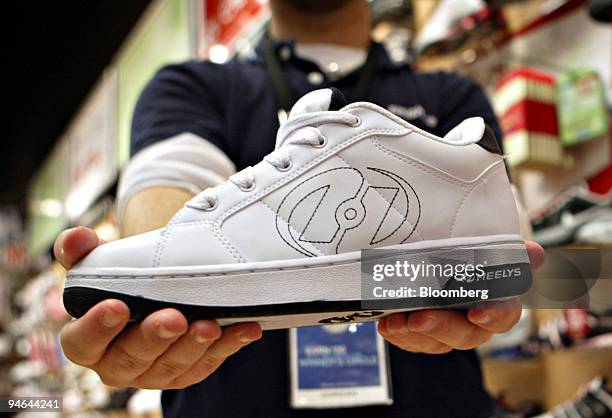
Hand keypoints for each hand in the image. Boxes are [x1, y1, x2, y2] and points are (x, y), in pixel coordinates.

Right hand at [55, 227, 261, 388]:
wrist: (152, 289)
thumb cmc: (120, 280)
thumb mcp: (97, 262)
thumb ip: (80, 250)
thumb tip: (76, 239)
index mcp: (87, 341)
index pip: (82, 342)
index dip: (96, 328)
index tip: (117, 306)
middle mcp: (118, 364)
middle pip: (133, 358)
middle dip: (155, 338)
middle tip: (175, 317)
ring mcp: (155, 372)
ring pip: (173, 366)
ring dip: (194, 346)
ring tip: (211, 325)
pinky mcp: (187, 371)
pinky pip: (208, 363)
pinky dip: (229, 345)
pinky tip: (246, 328)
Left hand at [378, 240, 544, 353]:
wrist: (437, 257)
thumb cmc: (469, 253)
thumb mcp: (486, 247)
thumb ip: (509, 252)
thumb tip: (536, 254)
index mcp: (496, 302)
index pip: (504, 315)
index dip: (493, 316)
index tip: (477, 312)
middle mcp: (473, 322)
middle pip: (465, 335)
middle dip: (441, 327)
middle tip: (418, 318)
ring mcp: (447, 330)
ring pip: (435, 342)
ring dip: (414, 334)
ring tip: (395, 322)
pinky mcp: (423, 332)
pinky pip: (413, 341)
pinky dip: (399, 335)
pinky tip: (386, 326)